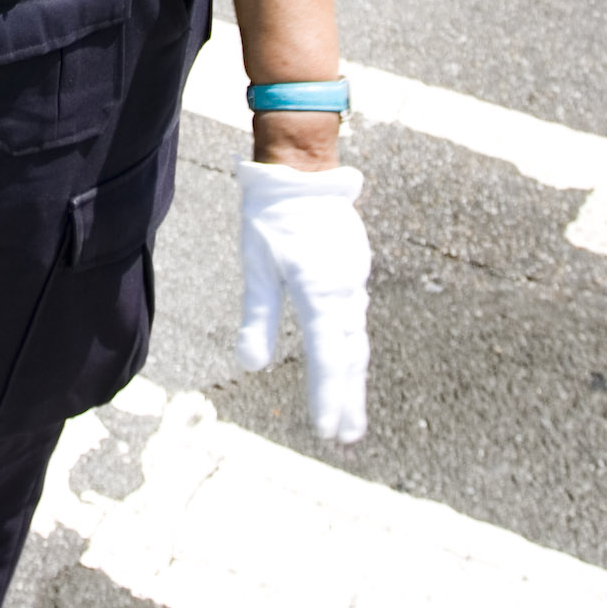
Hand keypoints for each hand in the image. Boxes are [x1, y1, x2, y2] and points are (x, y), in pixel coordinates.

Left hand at [235, 157, 370, 443]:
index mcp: (320, 289)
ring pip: (356, 339)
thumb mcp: (256, 266)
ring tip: (350, 416)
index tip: (326, 429)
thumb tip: (250, 365)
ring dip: (353, 379)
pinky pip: (355, 319)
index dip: (327, 394)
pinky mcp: (354, 271)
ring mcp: (353, 279)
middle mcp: (344, 289)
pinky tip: (348, 366)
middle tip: (346, 438)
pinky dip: (353, 350)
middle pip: (348, 355)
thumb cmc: (271, 216)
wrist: (302, 170)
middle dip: (346, 398)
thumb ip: (256, 316)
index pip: (327, 354)